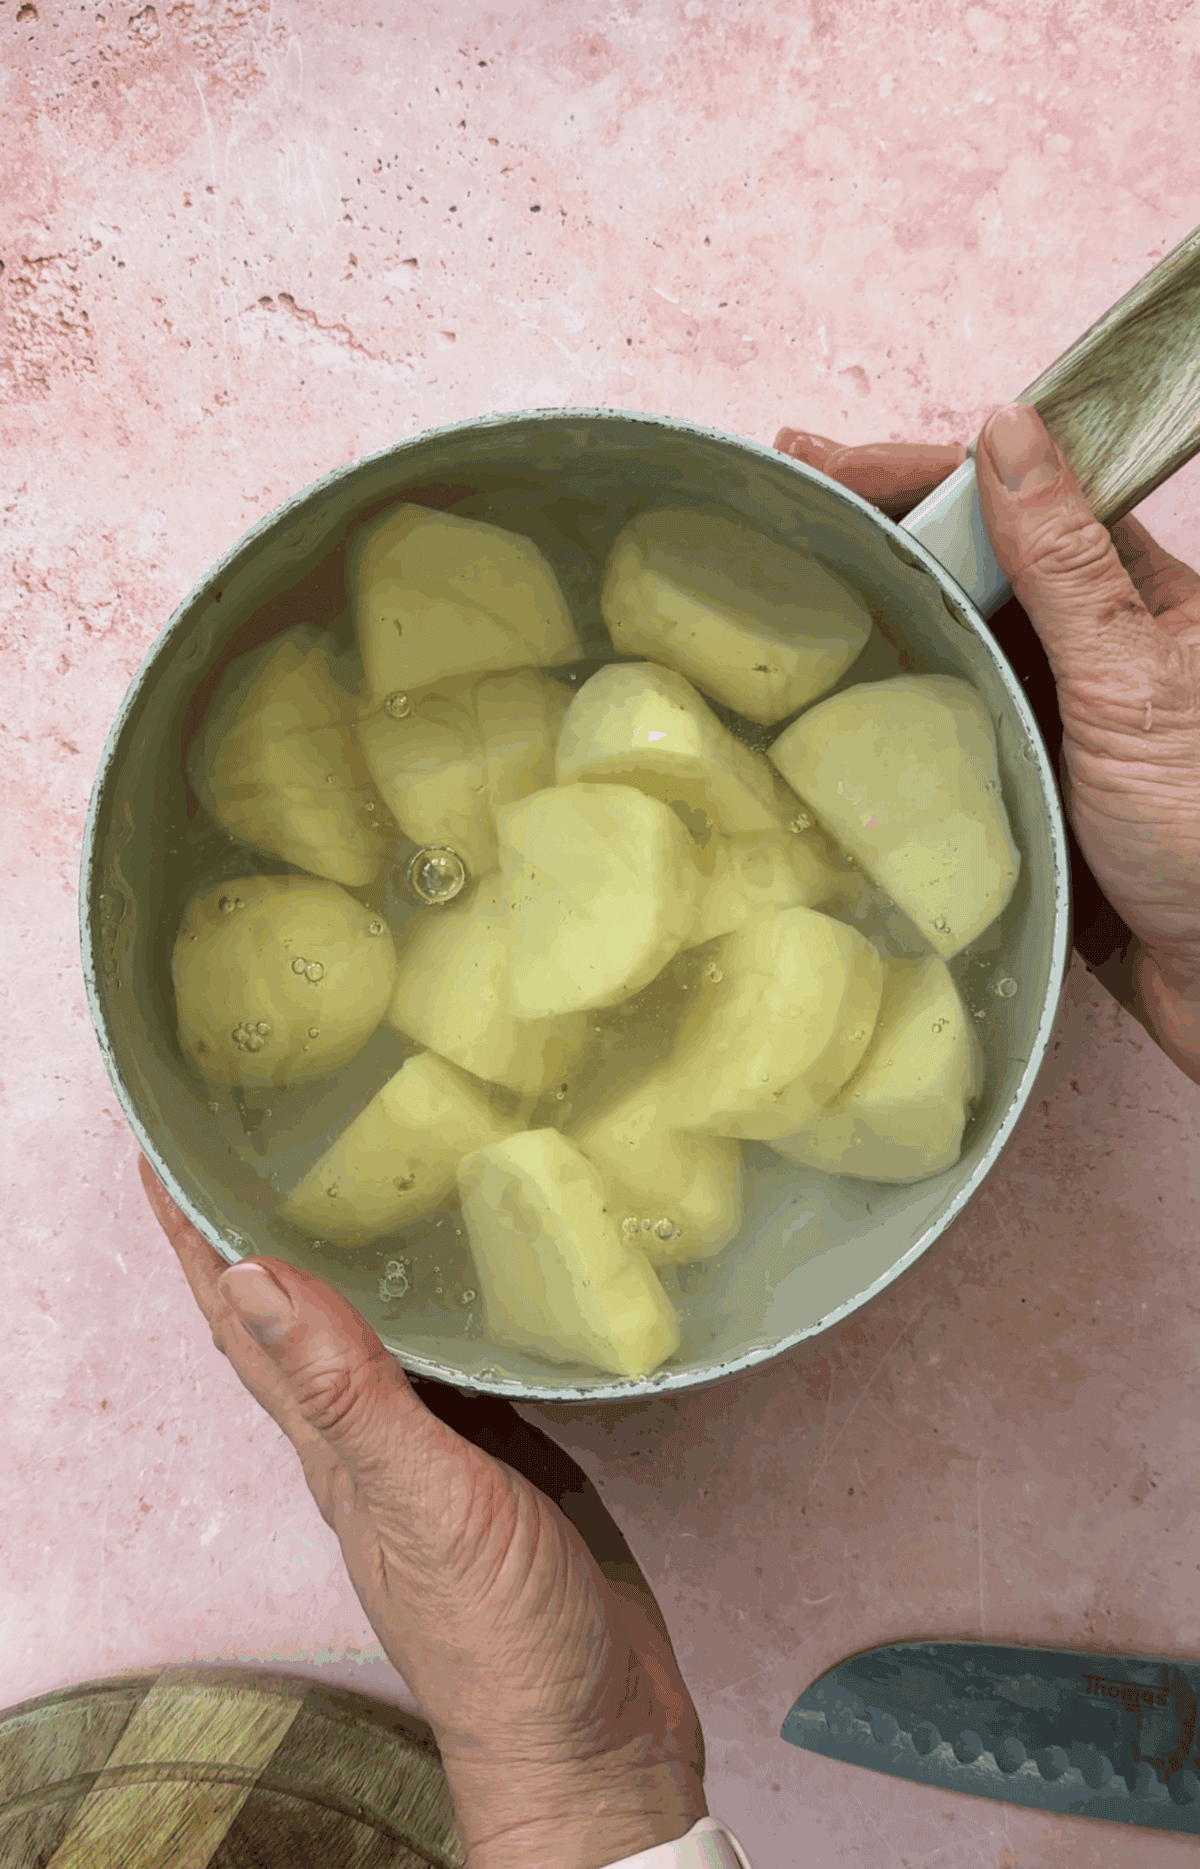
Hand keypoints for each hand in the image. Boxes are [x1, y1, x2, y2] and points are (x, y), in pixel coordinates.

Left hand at [137, 1154, 705, 1868]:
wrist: (596, 1738)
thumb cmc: (504, 1641)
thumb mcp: (425, 1507)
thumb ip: (349, 1397)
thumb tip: (253, 1276)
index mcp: (333, 1443)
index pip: (241, 1318)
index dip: (191, 1234)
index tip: (162, 1144)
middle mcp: (371, 1434)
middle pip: (295, 1312)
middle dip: (256, 1224)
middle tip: (255, 1129)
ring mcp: (441, 1445)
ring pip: (375, 1327)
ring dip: (346, 1254)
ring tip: (354, 1170)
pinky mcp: (510, 1452)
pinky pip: (457, 1355)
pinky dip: (444, 1300)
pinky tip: (473, 1263)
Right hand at [775, 406, 1199, 1083]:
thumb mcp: (1130, 680)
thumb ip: (1065, 563)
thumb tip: (1005, 434)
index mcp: (1134, 597)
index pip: (1016, 500)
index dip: (921, 471)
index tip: (829, 459)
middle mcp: (1090, 645)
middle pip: (974, 559)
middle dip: (882, 523)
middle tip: (786, 495)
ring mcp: (1053, 715)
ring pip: (952, 636)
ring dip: (876, 601)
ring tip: (787, 571)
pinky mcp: (1022, 784)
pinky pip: (944, 723)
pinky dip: (890, 696)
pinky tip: (831, 685)